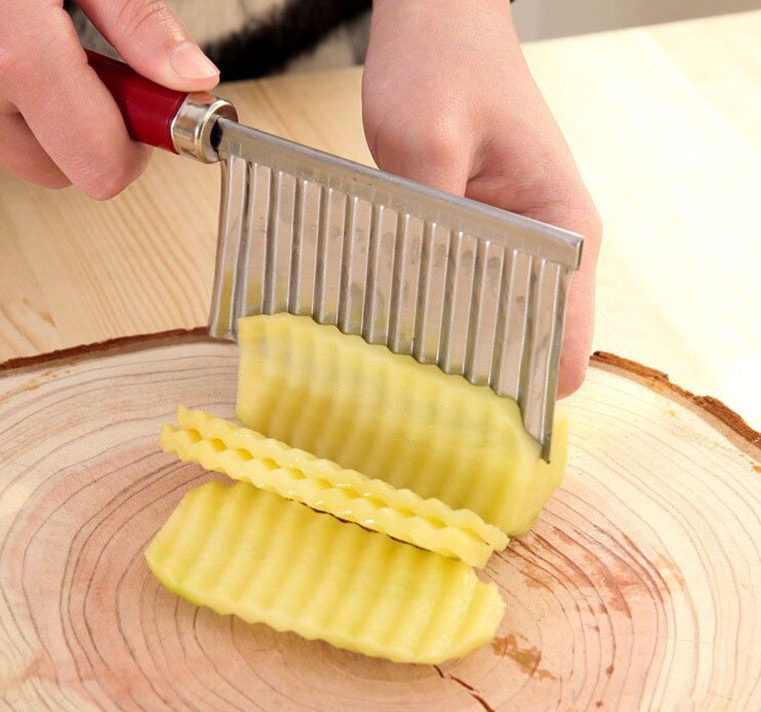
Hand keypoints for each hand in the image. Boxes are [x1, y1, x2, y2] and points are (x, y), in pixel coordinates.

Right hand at [0, 0, 218, 198]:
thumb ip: (139, 24)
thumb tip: (193, 81)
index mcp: (13, 56)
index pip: (102, 167)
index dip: (136, 150)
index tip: (146, 114)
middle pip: (68, 172)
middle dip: (93, 135)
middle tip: (94, 74)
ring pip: (29, 158)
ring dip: (50, 125)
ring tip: (39, 54)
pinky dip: (12, 111)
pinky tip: (7, 60)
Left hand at [362, 0, 600, 396]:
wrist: (442, 23)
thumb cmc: (444, 65)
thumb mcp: (424, 140)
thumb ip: (431, 230)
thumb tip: (420, 312)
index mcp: (565, 232)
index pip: (567, 353)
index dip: (523, 397)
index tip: (464, 416)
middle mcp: (556, 249)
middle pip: (536, 355)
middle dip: (483, 383)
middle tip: (416, 395)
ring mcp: (525, 247)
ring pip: (505, 331)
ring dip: (460, 352)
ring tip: (400, 364)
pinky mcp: (491, 240)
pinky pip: (478, 300)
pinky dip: (445, 319)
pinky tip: (399, 322)